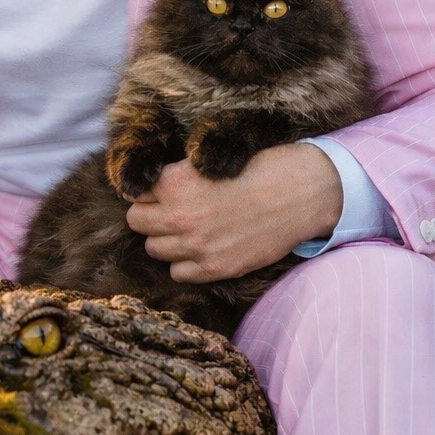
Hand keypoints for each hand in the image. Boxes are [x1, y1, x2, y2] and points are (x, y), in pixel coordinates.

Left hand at [126, 143, 343, 281]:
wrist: (299, 193)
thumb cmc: (258, 169)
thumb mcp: (208, 162)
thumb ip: (176, 178)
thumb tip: (148, 191)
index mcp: (174, 183)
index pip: (134, 194)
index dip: (148, 193)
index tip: (161, 194)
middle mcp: (179, 215)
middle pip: (137, 222)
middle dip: (151, 216)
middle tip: (171, 212)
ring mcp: (196, 245)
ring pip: (154, 249)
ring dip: (166, 240)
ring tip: (189, 230)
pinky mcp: (215, 268)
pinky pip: (178, 273)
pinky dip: (185, 263)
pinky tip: (202, 249)